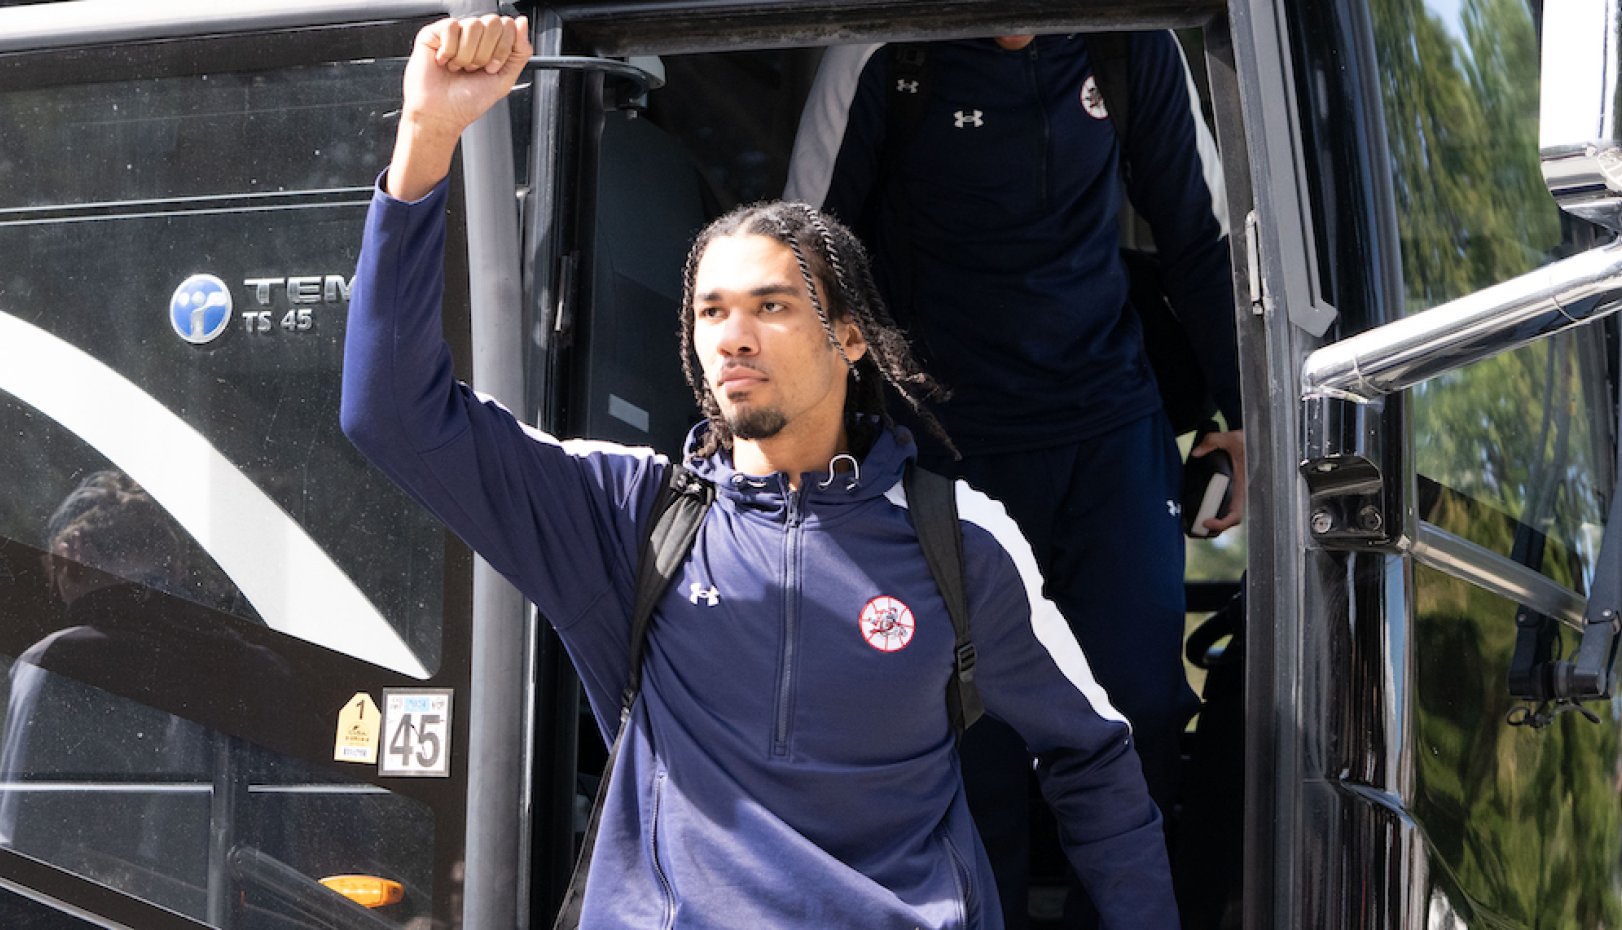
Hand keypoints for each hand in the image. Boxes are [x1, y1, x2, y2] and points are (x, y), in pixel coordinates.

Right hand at [386, 15, 531, 200]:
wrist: (442, 114)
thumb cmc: (468, 102)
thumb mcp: (505, 80)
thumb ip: (520, 52)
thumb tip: (523, 23)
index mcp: (491, 44)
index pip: (508, 26)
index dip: (503, 49)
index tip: (492, 68)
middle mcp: (474, 36)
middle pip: (493, 22)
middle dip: (486, 53)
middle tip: (474, 69)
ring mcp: (454, 33)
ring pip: (473, 25)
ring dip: (467, 55)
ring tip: (459, 67)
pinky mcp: (434, 33)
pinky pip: (451, 27)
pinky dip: (449, 50)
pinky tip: (444, 62)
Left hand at [1190, 428, 1244, 534]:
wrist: (1253, 439)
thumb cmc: (1245, 441)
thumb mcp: (1231, 438)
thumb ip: (1213, 441)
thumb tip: (1196, 453)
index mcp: (1242, 489)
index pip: (1236, 515)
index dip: (1222, 523)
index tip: (1205, 522)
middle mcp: (1238, 495)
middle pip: (1226, 521)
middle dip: (1211, 529)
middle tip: (1191, 528)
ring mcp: (1233, 494)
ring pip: (1222, 516)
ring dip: (1209, 523)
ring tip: (1189, 524)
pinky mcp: (1228, 490)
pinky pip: (1219, 506)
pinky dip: (1208, 511)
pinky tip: (1194, 509)